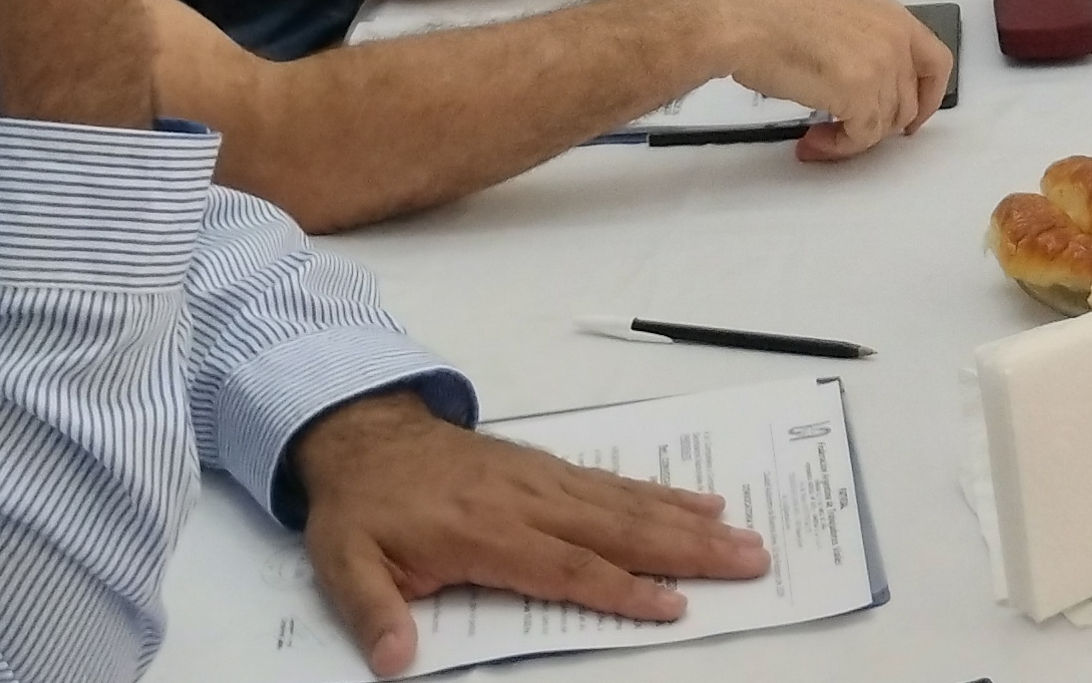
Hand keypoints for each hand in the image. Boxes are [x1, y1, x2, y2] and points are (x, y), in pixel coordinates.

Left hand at [293, 391, 766, 676]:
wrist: (366, 432)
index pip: (563, 566)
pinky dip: (663, 492)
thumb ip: (374, 614)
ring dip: (689, 522)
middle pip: (618, 529)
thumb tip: (395, 662)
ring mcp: (544, 479)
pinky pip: (615, 481)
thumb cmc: (362, 507)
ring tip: (744, 536)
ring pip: (627, 502)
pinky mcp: (550, 468)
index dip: (618, 588)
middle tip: (748, 560)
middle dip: (686, 549)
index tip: (672, 605)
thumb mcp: (343, 563)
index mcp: (483, 531)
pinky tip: (702, 501)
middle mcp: (527, 500)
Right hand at [694, 0, 951, 160]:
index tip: (912, 120)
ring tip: (819, 138)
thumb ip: (865, 50)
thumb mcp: (840, 22)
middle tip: (845, 133)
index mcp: (894, 17)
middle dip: (879, 126)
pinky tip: (813, 141)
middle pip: (910, 103)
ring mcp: (882, 66)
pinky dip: (840, 147)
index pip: (938, 63)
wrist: (746, 19)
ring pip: (885, 125)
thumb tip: (865, 91)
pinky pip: (862, 137)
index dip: (930, 98)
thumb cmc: (774, 17)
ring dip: (853, 140)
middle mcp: (896, 40)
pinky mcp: (860, 93)